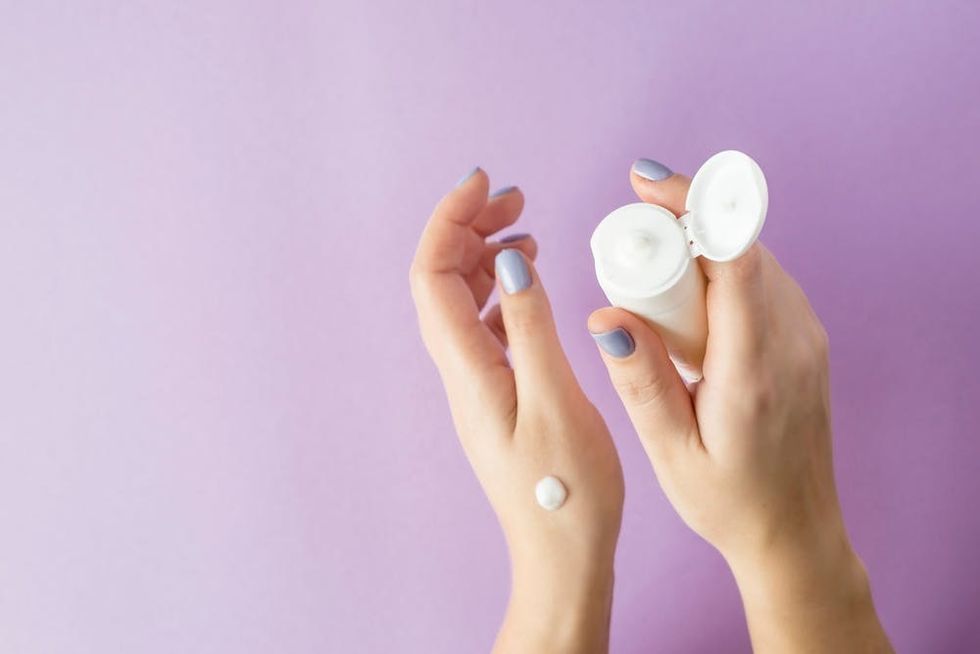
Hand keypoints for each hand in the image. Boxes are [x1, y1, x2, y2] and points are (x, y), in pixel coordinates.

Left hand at [410, 168, 622, 653]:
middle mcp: (460, 372)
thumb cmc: (566, 492)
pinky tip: (530, 279)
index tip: (485, 181)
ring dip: (484, 254)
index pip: (433, 276)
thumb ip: (531, 328)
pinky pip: (484, 323)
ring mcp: (475, 381)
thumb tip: (510, 261)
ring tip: (525, 227)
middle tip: (514, 196)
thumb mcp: (556, 402)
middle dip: (467, 226)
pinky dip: (501, 288)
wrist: (561, 553)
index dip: (449, 221)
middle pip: (440, 280)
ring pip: (461, 299)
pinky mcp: (496, 391)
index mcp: (468, 370)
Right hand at [587, 160, 891, 652]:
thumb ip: (639, 381)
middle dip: (681, 222)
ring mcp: (805, 336)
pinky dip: (719, 268)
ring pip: (750, 257)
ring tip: (647, 263)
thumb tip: (605, 314)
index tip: (644, 183)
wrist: (794, 531)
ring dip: (699, 244)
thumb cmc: (728, 500)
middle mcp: (792, 341)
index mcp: (755, 369)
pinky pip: (761, 279)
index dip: (693, 206)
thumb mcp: (670, 451)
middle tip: (626, 234)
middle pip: (739, 245)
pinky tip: (686, 293)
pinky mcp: (803, 339)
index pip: (735, 257)